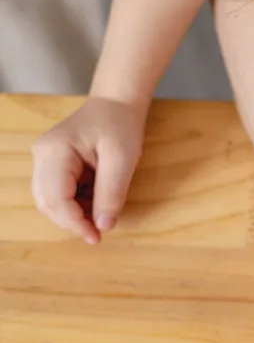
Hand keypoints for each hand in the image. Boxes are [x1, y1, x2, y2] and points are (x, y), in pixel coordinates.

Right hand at [32, 97, 145, 243]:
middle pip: (47, 203)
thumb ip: (111, 193)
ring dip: (73, 215)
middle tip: (99, 232)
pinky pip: (58, 193)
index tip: (97, 237)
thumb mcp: (122, 159)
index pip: (55, 199)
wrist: (116, 105)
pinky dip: (75, 205)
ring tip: (100, 215)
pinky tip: (96, 203)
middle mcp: (42, 156)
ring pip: (50, 201)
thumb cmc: (120, 126)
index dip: (74, 223)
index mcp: (55, 152)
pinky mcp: (52, 165)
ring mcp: (44, 160)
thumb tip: (103, 226)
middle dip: (72, 222)